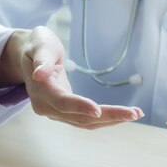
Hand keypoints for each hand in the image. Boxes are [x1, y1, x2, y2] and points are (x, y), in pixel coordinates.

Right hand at [0, 27, 142, 128]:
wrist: (30, 56)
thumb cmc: (38, 46)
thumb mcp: (39, 44)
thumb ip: (42, 59)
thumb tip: (40, 74)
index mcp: (40, 90)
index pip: (62, 102)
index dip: (79, 106)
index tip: (98, 109)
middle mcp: (46, 106)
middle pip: (79, 117)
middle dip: (108, 116)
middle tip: (134, 113)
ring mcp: (56, 113)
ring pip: (86, 122)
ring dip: (112, 120)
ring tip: (136, 114)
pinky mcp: (66, 113)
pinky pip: (87, 120)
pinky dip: (107, 119)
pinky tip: (124, 115)